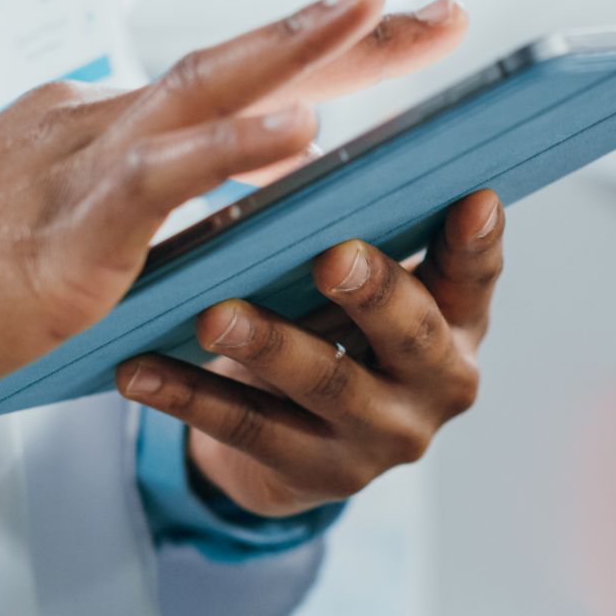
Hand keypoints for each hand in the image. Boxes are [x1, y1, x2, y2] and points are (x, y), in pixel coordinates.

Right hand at [0, 0, 462, 426]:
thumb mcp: (31, 237)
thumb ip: (109, 224)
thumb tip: (183, 229)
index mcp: (86, 130)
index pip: (221, 79)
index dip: (314, 52)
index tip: (393, 25)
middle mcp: (88, 128)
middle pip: (236, 63)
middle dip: (344, 36)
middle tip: (436, 6)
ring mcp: (73, 174)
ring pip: (205, 93)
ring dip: (300, 52)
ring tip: (381, 12)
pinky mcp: (58, 239)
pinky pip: (161, 180)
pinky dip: (234, 149)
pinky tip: (300, 132)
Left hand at [115, 190, 506, 517]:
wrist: (301, 446)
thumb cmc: (337, 330)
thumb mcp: (370, 289)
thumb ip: (368, 233)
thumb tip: (310, 141)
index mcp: (459, 321)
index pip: (477, 276)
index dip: (478, 242)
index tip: (473, 198)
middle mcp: (438, 384)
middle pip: (410, 333)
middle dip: (372, 293)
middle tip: (332, 258)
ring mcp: (383, 437)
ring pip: (324, 383)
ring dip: (266, 344)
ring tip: (213, 315)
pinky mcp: (317, 475)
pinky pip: (246, 429)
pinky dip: (188, 396)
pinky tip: (137, 371)